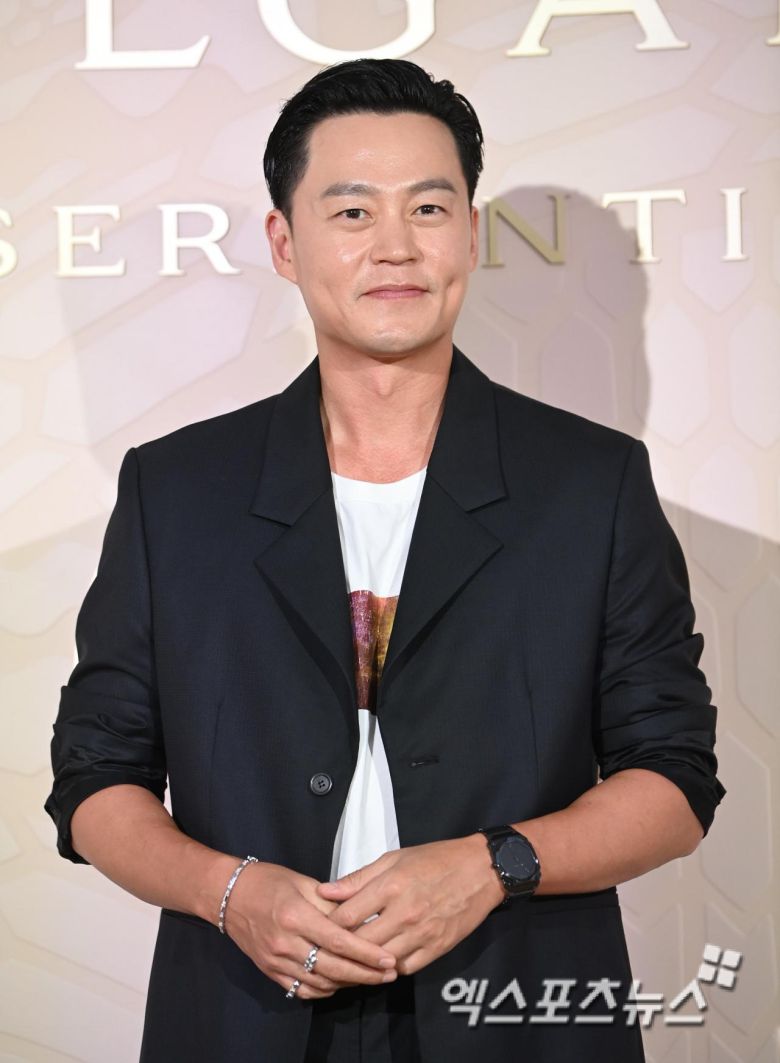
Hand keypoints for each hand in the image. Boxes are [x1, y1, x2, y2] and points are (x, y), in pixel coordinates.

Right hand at [223, 861, 397, 999]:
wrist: (228, 895)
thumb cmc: (268, 881)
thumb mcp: (302, 882)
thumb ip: (330, 903)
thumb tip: (359, 917)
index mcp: (295, 916)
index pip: (338, 941)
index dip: (366, 953)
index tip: (389, 958)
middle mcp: (285, 943)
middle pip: (333, 967)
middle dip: (365, 973)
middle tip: (390, 973)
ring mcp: (276, 961)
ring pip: (320, 982)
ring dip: (349, 983)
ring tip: (372, 977)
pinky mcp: (270, 971)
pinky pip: (301, 990)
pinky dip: (324, 990)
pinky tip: (341, 983)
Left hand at [315, 835, 504, 974]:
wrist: (480, 870)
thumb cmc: (435, 859)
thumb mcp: (394, 858)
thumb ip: (359, 878)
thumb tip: (325, 891)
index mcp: (390, 886)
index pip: (346, 916)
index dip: (328, 925)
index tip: (321, 927)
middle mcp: (404, 913)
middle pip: (359, 943)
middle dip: (341, 948)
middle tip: (331, 948)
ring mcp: (422, 934)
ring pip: (380, 961)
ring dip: (364, 962)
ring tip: (353, 957)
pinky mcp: (437, 948)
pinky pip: (405, 968)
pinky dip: (390, 967)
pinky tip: (383, 959)